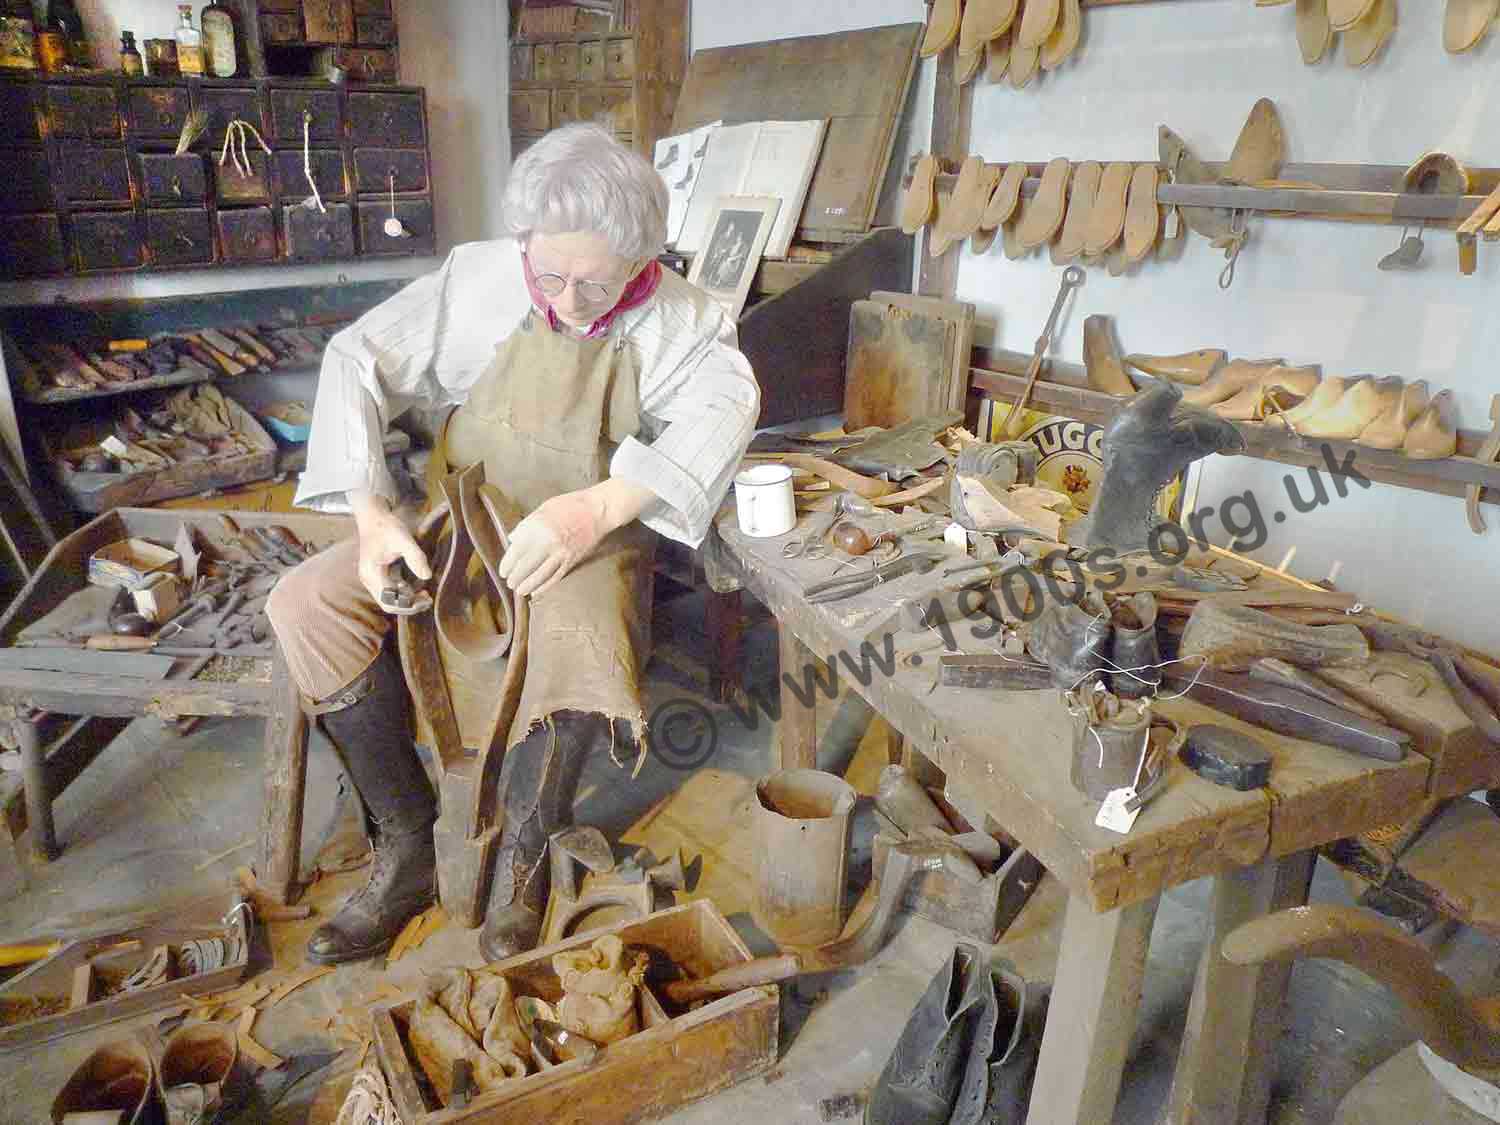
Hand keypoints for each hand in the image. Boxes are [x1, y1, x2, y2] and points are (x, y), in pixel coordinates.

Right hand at [350, 490, 430, 606]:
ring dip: (407, 601)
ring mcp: (371, 578)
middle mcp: (369, 579)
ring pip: (389, 600)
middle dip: (409, 606)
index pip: (389, 600)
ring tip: (426, 596)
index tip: (426, 599)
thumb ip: (416, 557)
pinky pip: (390, 592)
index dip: (409, 605)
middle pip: (388, 604)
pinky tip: (418, 589)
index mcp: (372, 573)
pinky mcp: (376, 576)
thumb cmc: (386, 526)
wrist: (373, 517)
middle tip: (428, 600)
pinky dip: (403, 593)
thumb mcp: (404, 538)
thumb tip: (427, 576)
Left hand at [498, 490, 605, 597]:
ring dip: (528, 585)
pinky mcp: (572, 560)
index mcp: (538, 527)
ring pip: (541, 575)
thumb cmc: (569, 505)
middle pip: (526, 566)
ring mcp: (561, 553)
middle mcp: (548, 541)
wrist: (597, 510)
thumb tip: (512, 539)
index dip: (507, 564)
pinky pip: (556, 577)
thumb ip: (526, 525)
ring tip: (520, 591)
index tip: (503, 571)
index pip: (517, 551)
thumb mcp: (543, 509)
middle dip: (515, 578)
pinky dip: (545, 587)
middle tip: (510, 583)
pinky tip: (537, 592)